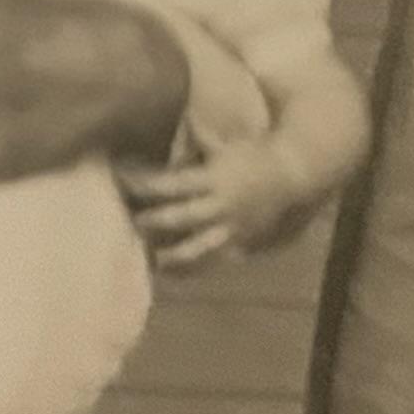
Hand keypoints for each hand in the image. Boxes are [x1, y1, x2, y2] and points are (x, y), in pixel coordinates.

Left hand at [118, 143, 314, 269]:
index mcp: (214, 178)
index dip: (142, 183)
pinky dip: (192, 269)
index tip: (119, 180)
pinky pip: (213, 261)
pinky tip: (172, 274)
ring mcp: (231, 228)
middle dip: (151, 222)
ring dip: (170, 256)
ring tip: (150, 261)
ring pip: (196, 249)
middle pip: (178, 218)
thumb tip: (158, 140)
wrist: (294, 174)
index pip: (169, 184)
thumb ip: (193, 147)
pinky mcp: (240, 244)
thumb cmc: (252, 155)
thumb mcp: (222, 146)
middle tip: (128, 222)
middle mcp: (220, 205)